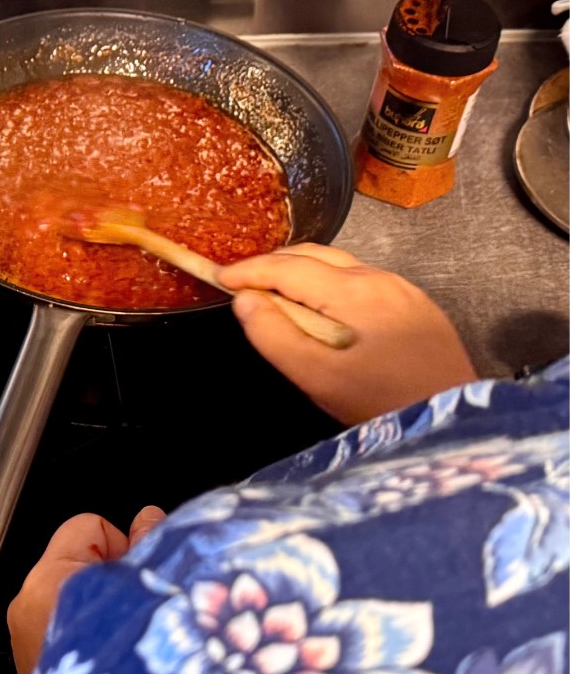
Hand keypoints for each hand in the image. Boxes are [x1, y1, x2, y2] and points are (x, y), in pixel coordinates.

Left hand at [8, 506, 163, 673]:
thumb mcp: (148, 599)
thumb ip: (149, 550)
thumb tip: (150, 520)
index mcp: (49, 579)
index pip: (90, 525)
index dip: (126, 544)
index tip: (147, 572)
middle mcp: (28, 603)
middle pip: (83, 561)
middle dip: (117, 579)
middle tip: (146, 609)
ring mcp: (27, 635)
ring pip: (78, 596)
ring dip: (108, 610)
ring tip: (133, 639)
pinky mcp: (35, 662)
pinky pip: (68, 626)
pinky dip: (94, 635)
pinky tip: (117, 659)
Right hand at [217, 245, 476, 425]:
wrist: (455, 419)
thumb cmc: (382, 403)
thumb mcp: (317, 378)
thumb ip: (274, 336)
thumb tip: (245, 300)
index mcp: (353, 292)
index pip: (287, 267)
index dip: (249, 270)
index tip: (219, 277)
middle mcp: (379, 278)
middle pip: (313, 255)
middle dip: (272, 263)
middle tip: (241, 283)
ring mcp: (400, 289)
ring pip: (338, 264)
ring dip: (299, 271)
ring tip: (273, 293)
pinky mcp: (414, 304)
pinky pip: (360, 279)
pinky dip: (327, 282)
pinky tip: (318, 307)